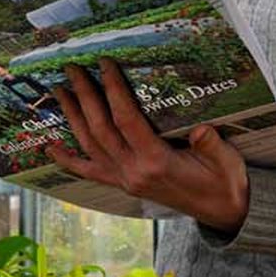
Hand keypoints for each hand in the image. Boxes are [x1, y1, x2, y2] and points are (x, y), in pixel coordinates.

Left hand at [48, 58, 249, 233]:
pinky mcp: (124, 185)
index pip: (126, 119)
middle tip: (73, 69)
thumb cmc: (225, 181)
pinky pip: (90, 172)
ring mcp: (125, 180)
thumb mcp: (225, 159)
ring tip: (59, 92)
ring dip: (72, 118)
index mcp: (157, 162)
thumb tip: (199, 129)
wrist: (224, 212)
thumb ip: (210, 144)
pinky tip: (50, 148)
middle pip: (100, 129)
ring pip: (89, 146)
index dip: (113, 90)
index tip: (104, 64)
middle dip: (84, 96)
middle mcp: (134, 172)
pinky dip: (68, 160)